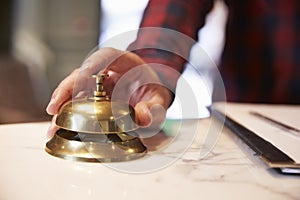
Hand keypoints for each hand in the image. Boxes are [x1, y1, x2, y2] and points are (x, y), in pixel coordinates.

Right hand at [46, 47, 172, 137]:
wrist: (151, 92)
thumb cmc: (154, 90)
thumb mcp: (159, 99)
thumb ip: (155, 108)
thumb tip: (142, 117)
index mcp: (123, 61)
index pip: (104, 56)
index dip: (91, 65)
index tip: (80, 78)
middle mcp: (105, 69)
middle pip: (81, 73)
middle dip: (66, 90)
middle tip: (54, 108)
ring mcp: (96, 82)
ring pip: (74, 88)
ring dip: (61, 105)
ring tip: (53, 125)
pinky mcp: (92, 94)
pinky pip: (77, 101)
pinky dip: (68, 113)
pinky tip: (60, 126)